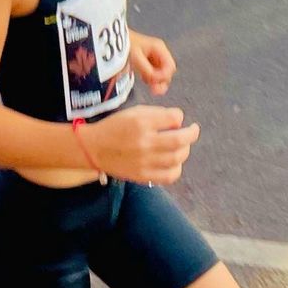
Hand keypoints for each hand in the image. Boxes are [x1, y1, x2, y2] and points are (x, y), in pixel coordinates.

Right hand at [85, 106, 199, 184]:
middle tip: (193, 130)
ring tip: (183, 145)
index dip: (179, 117)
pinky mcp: (143, 176)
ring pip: (177, 158)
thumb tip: (178, 120)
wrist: (94, 148)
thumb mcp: (133, 112)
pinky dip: (177, 168)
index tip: (177, 118)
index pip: (174, 118)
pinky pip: (169, 176)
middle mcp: (144, 142)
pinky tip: (175, 162)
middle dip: (192, 133)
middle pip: (180, 140)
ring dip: (185, 150)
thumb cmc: (115, 126)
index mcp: (141, 122)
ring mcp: (145, 161)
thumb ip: (156, 114)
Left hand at [129, 31, 174, 94]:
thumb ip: (147, 70)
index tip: (154, 82)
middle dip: (162, 81)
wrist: (113, 38)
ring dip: (157, 81)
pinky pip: (155, 73)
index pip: (169, 66)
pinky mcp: (149, 62)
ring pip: (162, 73)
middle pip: (167, 71)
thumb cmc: (126, 45)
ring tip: (150, 87)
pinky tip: (144, 80)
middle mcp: (160, 52)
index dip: (163, 76)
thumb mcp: (136, 58)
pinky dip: (152, 79)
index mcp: (159, 48)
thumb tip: (156, 82)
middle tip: (154, 90)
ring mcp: (155, 57)